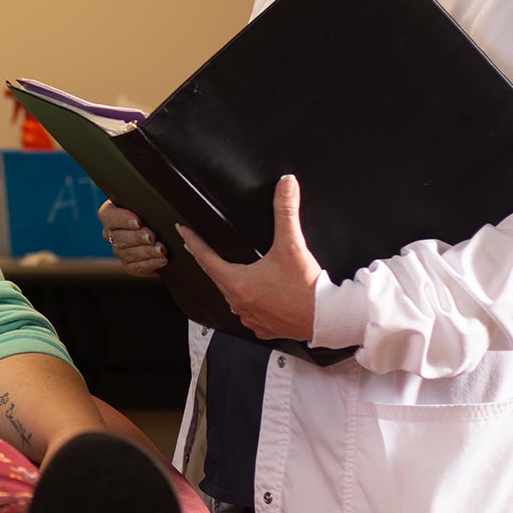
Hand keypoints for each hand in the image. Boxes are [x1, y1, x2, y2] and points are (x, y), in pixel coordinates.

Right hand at [98, 199, 165, 275]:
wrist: (170, 232)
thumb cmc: (160, 211)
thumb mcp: (154, 201)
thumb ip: (149, 200)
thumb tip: (154, 198)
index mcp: (113, 212)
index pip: (108, 215)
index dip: (121, 219)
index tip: (138, 221)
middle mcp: (112, 233)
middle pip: (119, 236)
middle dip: (137, 237)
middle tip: (152, 237)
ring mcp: (120, 250)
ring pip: (128, 253)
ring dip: (146, 251)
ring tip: (162, 249)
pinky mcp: (130, 265)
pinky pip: (136, 267)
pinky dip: (150, 264)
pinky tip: (162, 259)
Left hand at [178, 175, 319, 342]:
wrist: (328, 318)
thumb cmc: (308, 289)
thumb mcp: (292, 245)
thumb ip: (286, 212)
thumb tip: (286, 186)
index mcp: (237, 282)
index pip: (205, 257)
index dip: (193, 241)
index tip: (183, 232)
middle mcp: (238, 302)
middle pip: (215, 277)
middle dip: (208, 261)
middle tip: (200, 248)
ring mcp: (249, 317)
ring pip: (230, 296)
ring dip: (228, 283)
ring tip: (227, 271)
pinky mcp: (263, 327)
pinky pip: (247, 313)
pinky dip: (247, 303)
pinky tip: (252, 297)